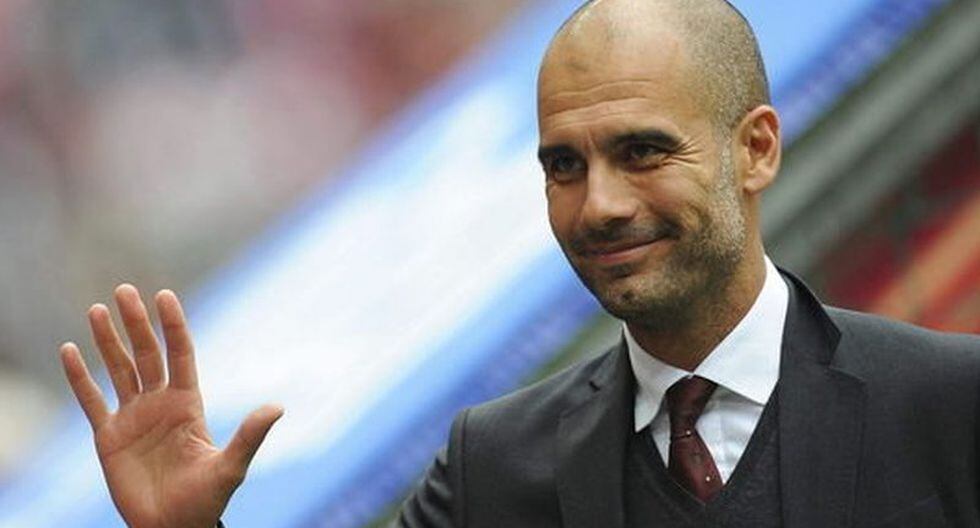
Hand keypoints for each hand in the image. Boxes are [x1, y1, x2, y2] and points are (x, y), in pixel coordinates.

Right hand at [60, 284, 282, 527]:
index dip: (172, 326)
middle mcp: (160, 403)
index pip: (180, 354)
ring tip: (97, 310)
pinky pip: (91, 401)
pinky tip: (69, 350)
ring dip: (107, 341)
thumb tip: (278, 407)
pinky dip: (80, 378)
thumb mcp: (231, 467)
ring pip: (118, 370)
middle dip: (136, 323)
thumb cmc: (206, 500)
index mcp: (188, 404)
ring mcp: (133, 418)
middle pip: (146, 354)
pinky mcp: (109, 437)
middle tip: (124, 290)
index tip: (165, 296)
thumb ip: (250, 435)